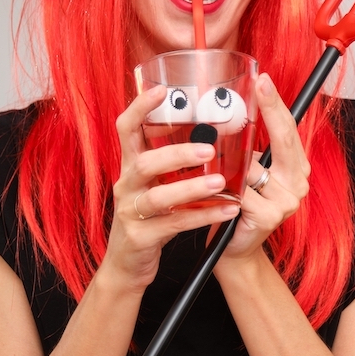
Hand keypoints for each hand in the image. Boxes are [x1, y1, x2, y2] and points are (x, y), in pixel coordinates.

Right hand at [104, 85, 241, 290]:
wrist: (128, 265)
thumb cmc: (149, 217)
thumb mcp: (155, 184)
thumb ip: (172, 161)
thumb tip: (209, 133)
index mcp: (131, 166)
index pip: (126, 129)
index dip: (140, 108)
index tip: (162, 89)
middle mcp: (126, 185)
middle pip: (144, 162)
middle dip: (177, 154)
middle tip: (209, 149)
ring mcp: (130, 213)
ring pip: (158, 196)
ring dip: (192, 187)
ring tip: (221, 182)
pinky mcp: (140, 238)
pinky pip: (173, 225)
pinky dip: (202, 217)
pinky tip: (228, 210)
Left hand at [220, 73, 310, 263]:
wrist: (233, 252)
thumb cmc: (237, 209)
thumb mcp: (246, 173)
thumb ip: (249, 151)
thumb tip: (230, 118)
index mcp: (295, 169)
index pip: (288, 130)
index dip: (276, 105)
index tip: (265, 80)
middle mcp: (298, 182)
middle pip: (284, 139)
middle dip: (270, 110)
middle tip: (260, 83)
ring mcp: (287, 200)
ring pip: (253, 166)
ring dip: (233, 166)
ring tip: (217, 171)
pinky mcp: (270, 216)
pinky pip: (242, 190)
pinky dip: (227, 188)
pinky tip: (219, 192)